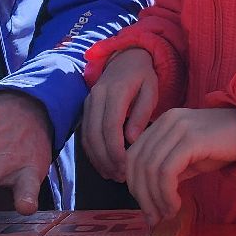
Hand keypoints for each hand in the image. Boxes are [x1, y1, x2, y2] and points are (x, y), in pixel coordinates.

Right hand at [82, 49, 159, 182]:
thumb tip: (131, 139)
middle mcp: (97, 96)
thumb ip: (142, 113)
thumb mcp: (151, 90)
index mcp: (115, 90)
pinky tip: (104, 165)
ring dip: (98, 159)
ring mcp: (88, 102)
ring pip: (87, 136)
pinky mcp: (85, 109)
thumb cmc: (143, 76)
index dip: (115, 150)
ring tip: (114, 175)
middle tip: (121, 177)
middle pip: (94, 134)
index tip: (125, 167)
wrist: (126, 57)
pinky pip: (85, 134)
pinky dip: (92, 152)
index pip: (110, 125)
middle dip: (106, 159)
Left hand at [124, 107, 235, 225]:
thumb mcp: (190, 158)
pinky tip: (176, 206)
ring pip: (151, 169)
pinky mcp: (192, 139)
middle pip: (138, 163)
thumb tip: (148, 199)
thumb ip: (168, 171)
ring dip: (156, 199)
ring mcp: (179, 128)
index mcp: (163, 123)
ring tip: (168, 214)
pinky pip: (167, 171)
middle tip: (153, 218)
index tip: (146, 208)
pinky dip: (166, 194)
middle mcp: (167, 121)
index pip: (133, 155)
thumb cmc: (224, 146)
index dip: (134, 185)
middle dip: (142, 196)